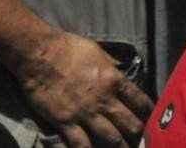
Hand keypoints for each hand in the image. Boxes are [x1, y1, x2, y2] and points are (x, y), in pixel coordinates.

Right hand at [17, 29, 151, 147]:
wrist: (35, 52)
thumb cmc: (65, 47)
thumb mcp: (96, 51)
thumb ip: (110, 66)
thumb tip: (120, 70)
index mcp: (113, 80)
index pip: (141, 102)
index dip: (149, 113)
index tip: (150, 119)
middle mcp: (104, 100)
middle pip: (132, 126)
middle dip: (139, 135)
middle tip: (139, 140)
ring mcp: (85, 113)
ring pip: (113, 139)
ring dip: (120, 147)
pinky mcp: (65, 121)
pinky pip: (82, 144)